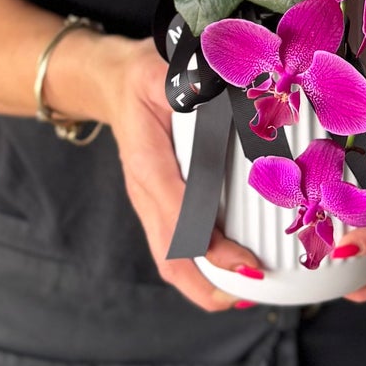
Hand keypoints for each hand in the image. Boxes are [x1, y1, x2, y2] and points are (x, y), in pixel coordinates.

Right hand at [97, 36, 264, 311]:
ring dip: (205, 285)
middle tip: (253, 288)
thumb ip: (193, 81)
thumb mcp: (165, 72)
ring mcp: (147, 202)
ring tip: (247, 293)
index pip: (179, 214)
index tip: (245, 261)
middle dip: (210, 283)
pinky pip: (171, 249)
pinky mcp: (155, 204)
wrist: (112, 84)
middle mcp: (145, 190)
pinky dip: (199, 271)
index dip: (211, 243)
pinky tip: (229, 274)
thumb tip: (226, 88)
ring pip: (169, 259)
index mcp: (148, 160)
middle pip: (171, 255)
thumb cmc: (145, 79)